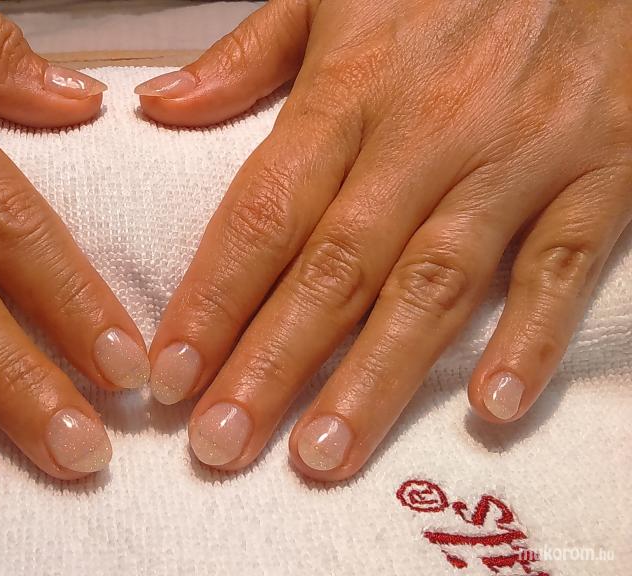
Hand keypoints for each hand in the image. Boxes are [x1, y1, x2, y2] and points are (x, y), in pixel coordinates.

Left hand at [138, 0, 630, 478]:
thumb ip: (245, 55)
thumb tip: (157, 105)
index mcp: (351, 87)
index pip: (263, 211)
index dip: (212, 299)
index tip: (169, 375)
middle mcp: (426, 132)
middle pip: (335, 267)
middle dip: (271, 364)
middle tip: (220, 445)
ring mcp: (517, 156)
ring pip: (434, 283)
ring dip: (377, 377)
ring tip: (322, 454)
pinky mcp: (602, 170)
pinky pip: (565, 263)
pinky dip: (532, 335)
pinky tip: (489, 406)